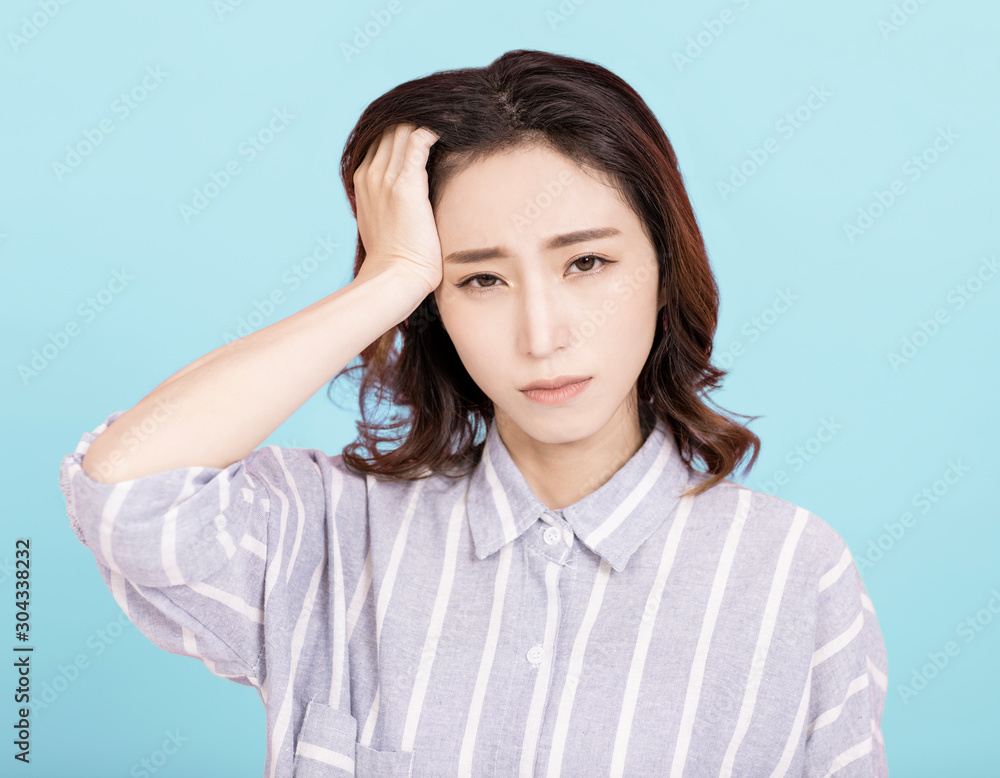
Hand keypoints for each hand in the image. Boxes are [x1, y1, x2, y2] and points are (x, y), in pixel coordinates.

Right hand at [352, 123, 442, 296]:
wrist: (394, 278)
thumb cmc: (396, 260)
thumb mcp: (385, 222)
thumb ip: (391, 201)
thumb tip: (413, 194)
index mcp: (363, 181)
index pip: (382, 139)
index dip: (405, 128)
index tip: (431, 125)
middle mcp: (371, 174)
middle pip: (392, 129)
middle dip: (417, 119)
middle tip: (449, 115)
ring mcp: (385, 178)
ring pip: (404, 129)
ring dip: (429, 120)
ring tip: (454, 117)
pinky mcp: (405, 184)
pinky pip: (419, 140)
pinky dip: (434, 129)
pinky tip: (452, 128)